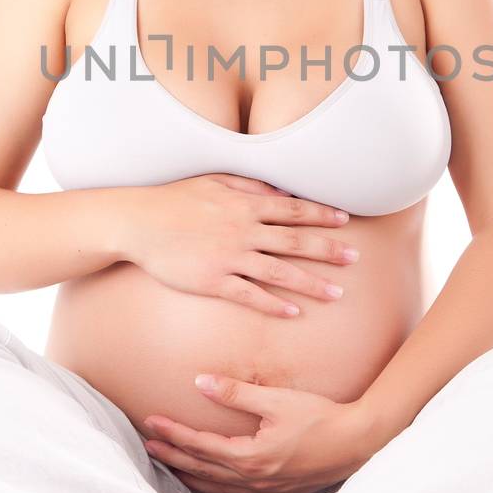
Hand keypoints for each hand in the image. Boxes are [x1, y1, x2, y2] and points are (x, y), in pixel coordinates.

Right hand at [121, 174, 358, 318]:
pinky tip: (293, 312)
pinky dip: (274, 304)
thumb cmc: (174, 199)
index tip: (345, 221)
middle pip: (295, 241)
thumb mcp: (214, 180)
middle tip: (355, 259)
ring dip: (311, 283)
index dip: (321, 215)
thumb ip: (249, 185)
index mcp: (245, 204)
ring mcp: (229, 257)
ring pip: (280, 272)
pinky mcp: (213, 281)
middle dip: (328, 250)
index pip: (293, 210)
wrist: (137, 222)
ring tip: (336, 294)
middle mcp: (243, 230)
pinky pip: (250, 295)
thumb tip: (279, 191)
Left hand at [141, 376, 374, 492]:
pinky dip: (213, 486)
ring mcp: (265, 490)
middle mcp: (253, 479)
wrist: (357, 442)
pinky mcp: (277, 492)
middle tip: (147, 445)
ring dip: (189, 473)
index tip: (151, 423)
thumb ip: (236, 393)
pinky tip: (208, 480)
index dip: (173, 433)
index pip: (200, 445)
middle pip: (201, 469)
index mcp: (249, 457)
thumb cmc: (319, 417)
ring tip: (169, 463)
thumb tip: (200, 382)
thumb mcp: (276, 400)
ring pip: (215, 486)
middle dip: (172, 456)